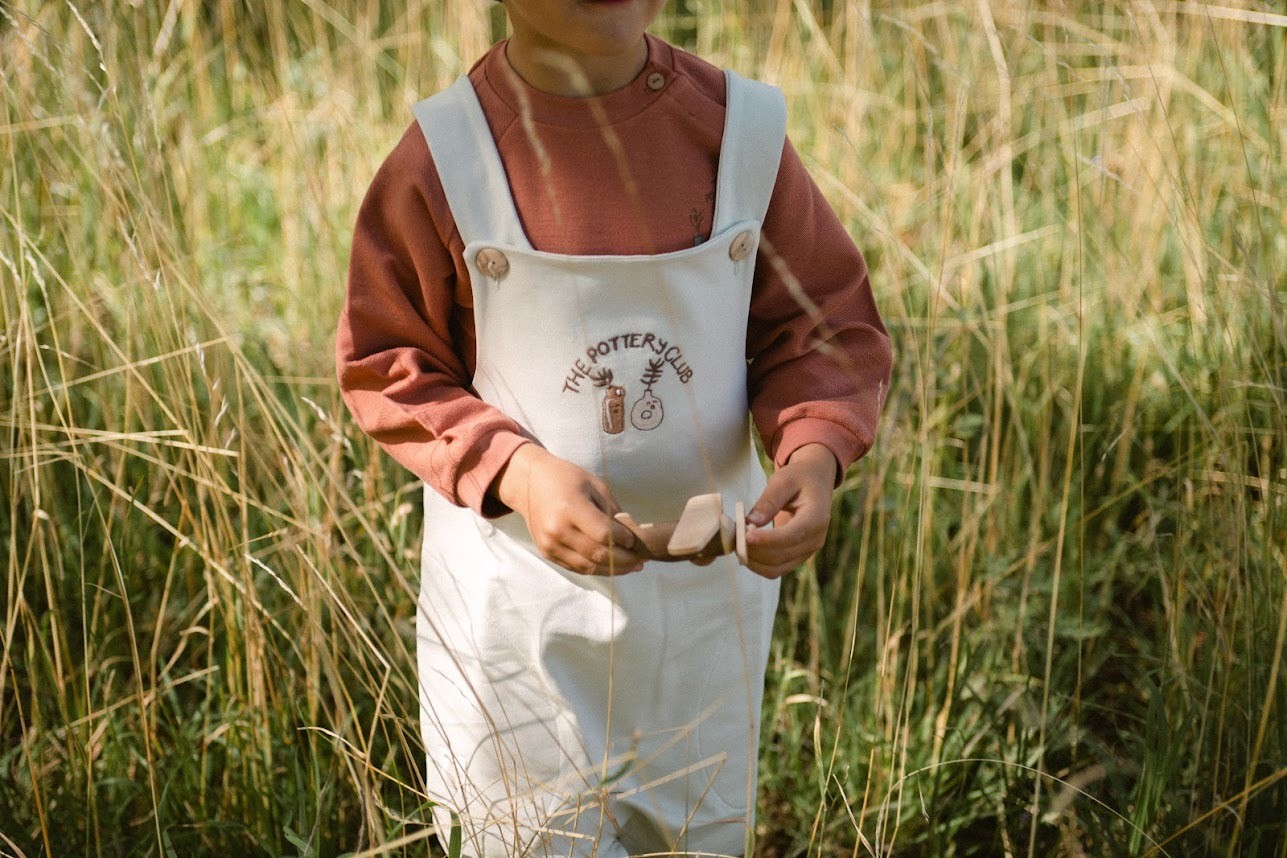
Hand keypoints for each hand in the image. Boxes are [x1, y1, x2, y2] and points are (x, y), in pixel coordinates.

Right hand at [492, 445, 644, 575]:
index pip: (603, 534)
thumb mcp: (594, 485)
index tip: (635, 540)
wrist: (529, 483)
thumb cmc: (566, 478)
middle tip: (641, 561)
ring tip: (632, 567)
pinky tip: (612, 566)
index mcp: (570, 509)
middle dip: (624, 560)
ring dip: (614, 570)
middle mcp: (558, 530)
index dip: (624, 541)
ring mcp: (550, 545)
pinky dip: (597, 569)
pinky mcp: (547, 554)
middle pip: (598, 555)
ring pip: (589, 567)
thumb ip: (612, 512)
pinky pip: (577, 568)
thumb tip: (631, 535)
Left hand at [743, 443, 837, 578]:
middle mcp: (815, 540)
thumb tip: (752, 522)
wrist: (815, 483)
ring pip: (776, 568)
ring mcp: (807, 552)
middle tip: (733, 536)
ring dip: (752, 560)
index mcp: (816, 518)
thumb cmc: (798, 478)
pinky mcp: (797, 557)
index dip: (767, 539)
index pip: (792, 535)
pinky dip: (757, 564)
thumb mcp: (784, 480)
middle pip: (781, 555)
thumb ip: (769, 500)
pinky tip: (744, 550)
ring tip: (736, 543)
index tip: (744, 536)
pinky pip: (775, 570)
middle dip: (754, 549)